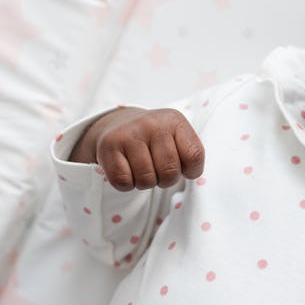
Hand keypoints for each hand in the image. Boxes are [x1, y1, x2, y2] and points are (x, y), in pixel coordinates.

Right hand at [69, 107, 204, 190]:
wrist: (117, 124)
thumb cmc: (154, 138)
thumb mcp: (176, 137)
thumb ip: (190, 154)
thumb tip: (191, 173)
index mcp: (175, 120)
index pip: (195, 156)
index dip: (190, 170)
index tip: (182, 167)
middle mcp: (152, 123)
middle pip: (170, 172)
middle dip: (165, 180)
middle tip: (158, 170)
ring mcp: (130, 133)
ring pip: (146, 179)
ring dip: (145, 182)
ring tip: (142, 168)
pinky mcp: (109, 145)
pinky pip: (123, 181)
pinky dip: (126, 184)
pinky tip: (126, 169)